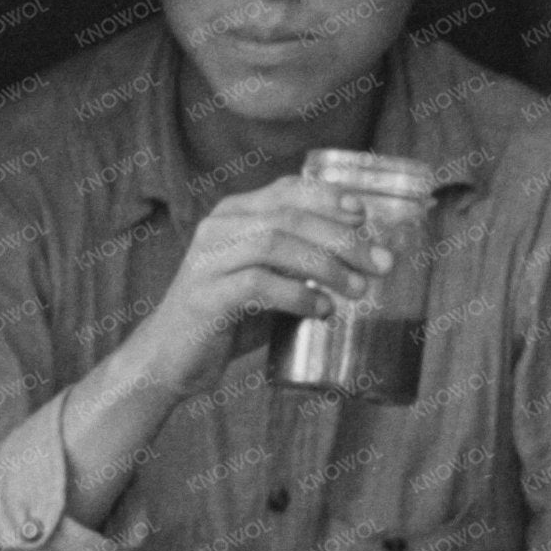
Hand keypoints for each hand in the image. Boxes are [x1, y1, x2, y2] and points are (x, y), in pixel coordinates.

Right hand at [123, 173, 396, 401]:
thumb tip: (363, 261)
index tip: (365, 214)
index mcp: (233, 215)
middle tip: (381, 264)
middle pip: (289, 217)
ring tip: (359, 290)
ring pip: (274, 243)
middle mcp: (218, 228)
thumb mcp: (269, 282)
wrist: (169, 360)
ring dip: (325, 265)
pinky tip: (322, 310)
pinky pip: (257, 284)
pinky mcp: (204, 296)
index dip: (329, 196)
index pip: (286, 190)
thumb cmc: (227, 320)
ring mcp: (208, 260)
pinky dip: (297, 295)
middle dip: (343, 238)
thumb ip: (300, 266)